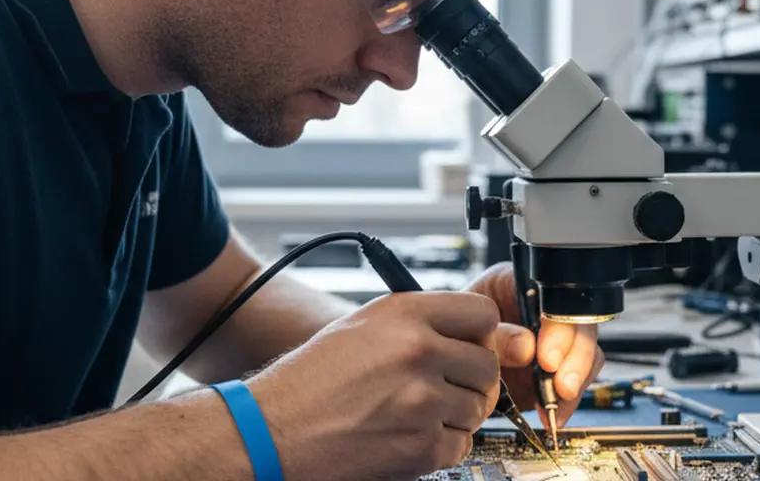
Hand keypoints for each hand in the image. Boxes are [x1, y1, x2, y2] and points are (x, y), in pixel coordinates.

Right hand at [245, 291, 502, 480]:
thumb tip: (487, 335)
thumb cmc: (312, 380)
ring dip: (456, 414)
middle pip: (487, 364)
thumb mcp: (365, 327)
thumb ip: (424, 323)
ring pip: (479, 408)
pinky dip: (442, 445)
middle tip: (441, 387)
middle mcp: (418, 351)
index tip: (471, 346)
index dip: (481, 333)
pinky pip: (462, 444)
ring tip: (414, 412)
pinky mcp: (421, 445)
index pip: (483, 313)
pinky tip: (408, 435)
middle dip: (470, 379)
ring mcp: (423, 400)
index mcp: (405, 314)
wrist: (272, 431)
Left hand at [466, 262, 605, 430]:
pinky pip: (577, 380)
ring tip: (557, 401)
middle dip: (575, 356)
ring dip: (576, 379)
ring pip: (586, 350)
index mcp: (519, 284)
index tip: (547, 357)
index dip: (558, 325)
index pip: (553, 294)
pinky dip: (568, 401)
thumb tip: (527, 347)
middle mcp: (543, 308)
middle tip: (560, 384)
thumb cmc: (450, 338)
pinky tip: (553, 415)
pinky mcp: (557, 368)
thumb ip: (495, 336)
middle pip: (579, 321)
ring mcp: (554, 338)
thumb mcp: (465, 332)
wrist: (446, 367)